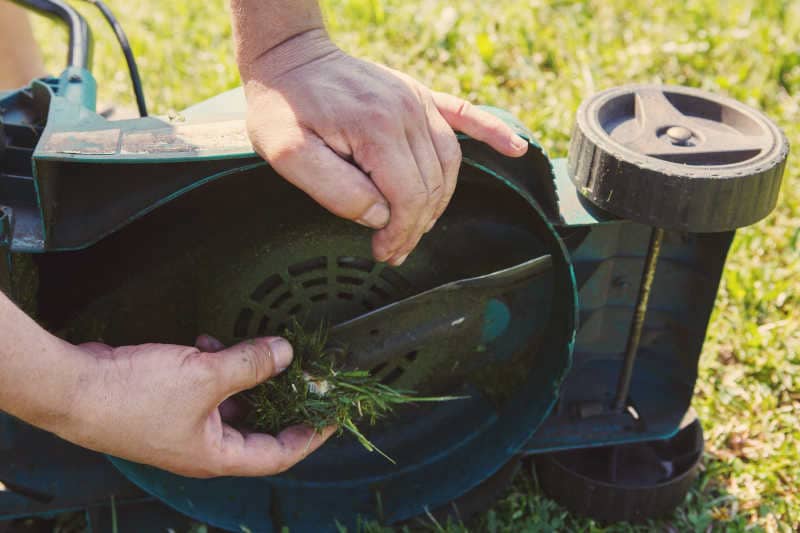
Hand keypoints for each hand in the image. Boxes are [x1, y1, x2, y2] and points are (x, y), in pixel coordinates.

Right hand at [56, 335, 332, 477]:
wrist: (73, 389)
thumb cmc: (135, 396)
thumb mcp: (205, 377)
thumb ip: (251, 365)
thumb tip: (287, 354)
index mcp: (217, 454)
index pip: (279, 454)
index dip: (310, 435)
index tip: (334, 415)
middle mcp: (204, 445)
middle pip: (258, 424)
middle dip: (280, 395)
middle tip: (305, 370)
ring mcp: (185, 424)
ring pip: (232, 401)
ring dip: (245, 374)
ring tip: (250, 347)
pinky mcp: (169, 403)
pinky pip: (207, 387)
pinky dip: (215, 366)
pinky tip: (210, 344)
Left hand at [241, 29, 527, 265]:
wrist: (289, 57)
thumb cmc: (281, 107)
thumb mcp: (288, 155)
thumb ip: (336, 190)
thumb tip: (381, 214)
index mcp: (377, 130)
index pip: (409, 197)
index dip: (401, 232)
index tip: (383, 252)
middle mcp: (408, 113)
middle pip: (432, 186)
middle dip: (416, 226)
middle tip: (393, 250)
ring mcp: (418, 101)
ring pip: (449, 165)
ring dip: (439, 202)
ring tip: (419, 227)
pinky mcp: (419, 94)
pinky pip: (466, 114)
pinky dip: (494, 132)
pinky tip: (516, 149)